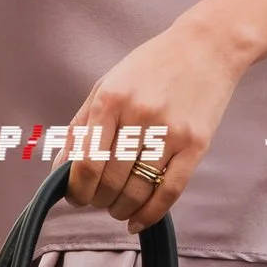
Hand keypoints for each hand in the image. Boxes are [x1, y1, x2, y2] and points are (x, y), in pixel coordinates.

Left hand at [62, 20, 241, 233]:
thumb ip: (81, 127)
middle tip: (98, 201)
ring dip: (121, 209)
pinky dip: (150, 213)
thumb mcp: (107, 85)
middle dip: (98, 200)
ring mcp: (170, 131)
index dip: (76, 190)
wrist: (208, 47)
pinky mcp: (196, 144)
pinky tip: (137, 220)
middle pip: (111, 181)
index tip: (76, 198)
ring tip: (117, 208)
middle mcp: (139, 115)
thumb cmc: (151, 66)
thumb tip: (59, 170)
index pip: (86, 162)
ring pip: (139, 190)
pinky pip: (170, 191)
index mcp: (111, 100)